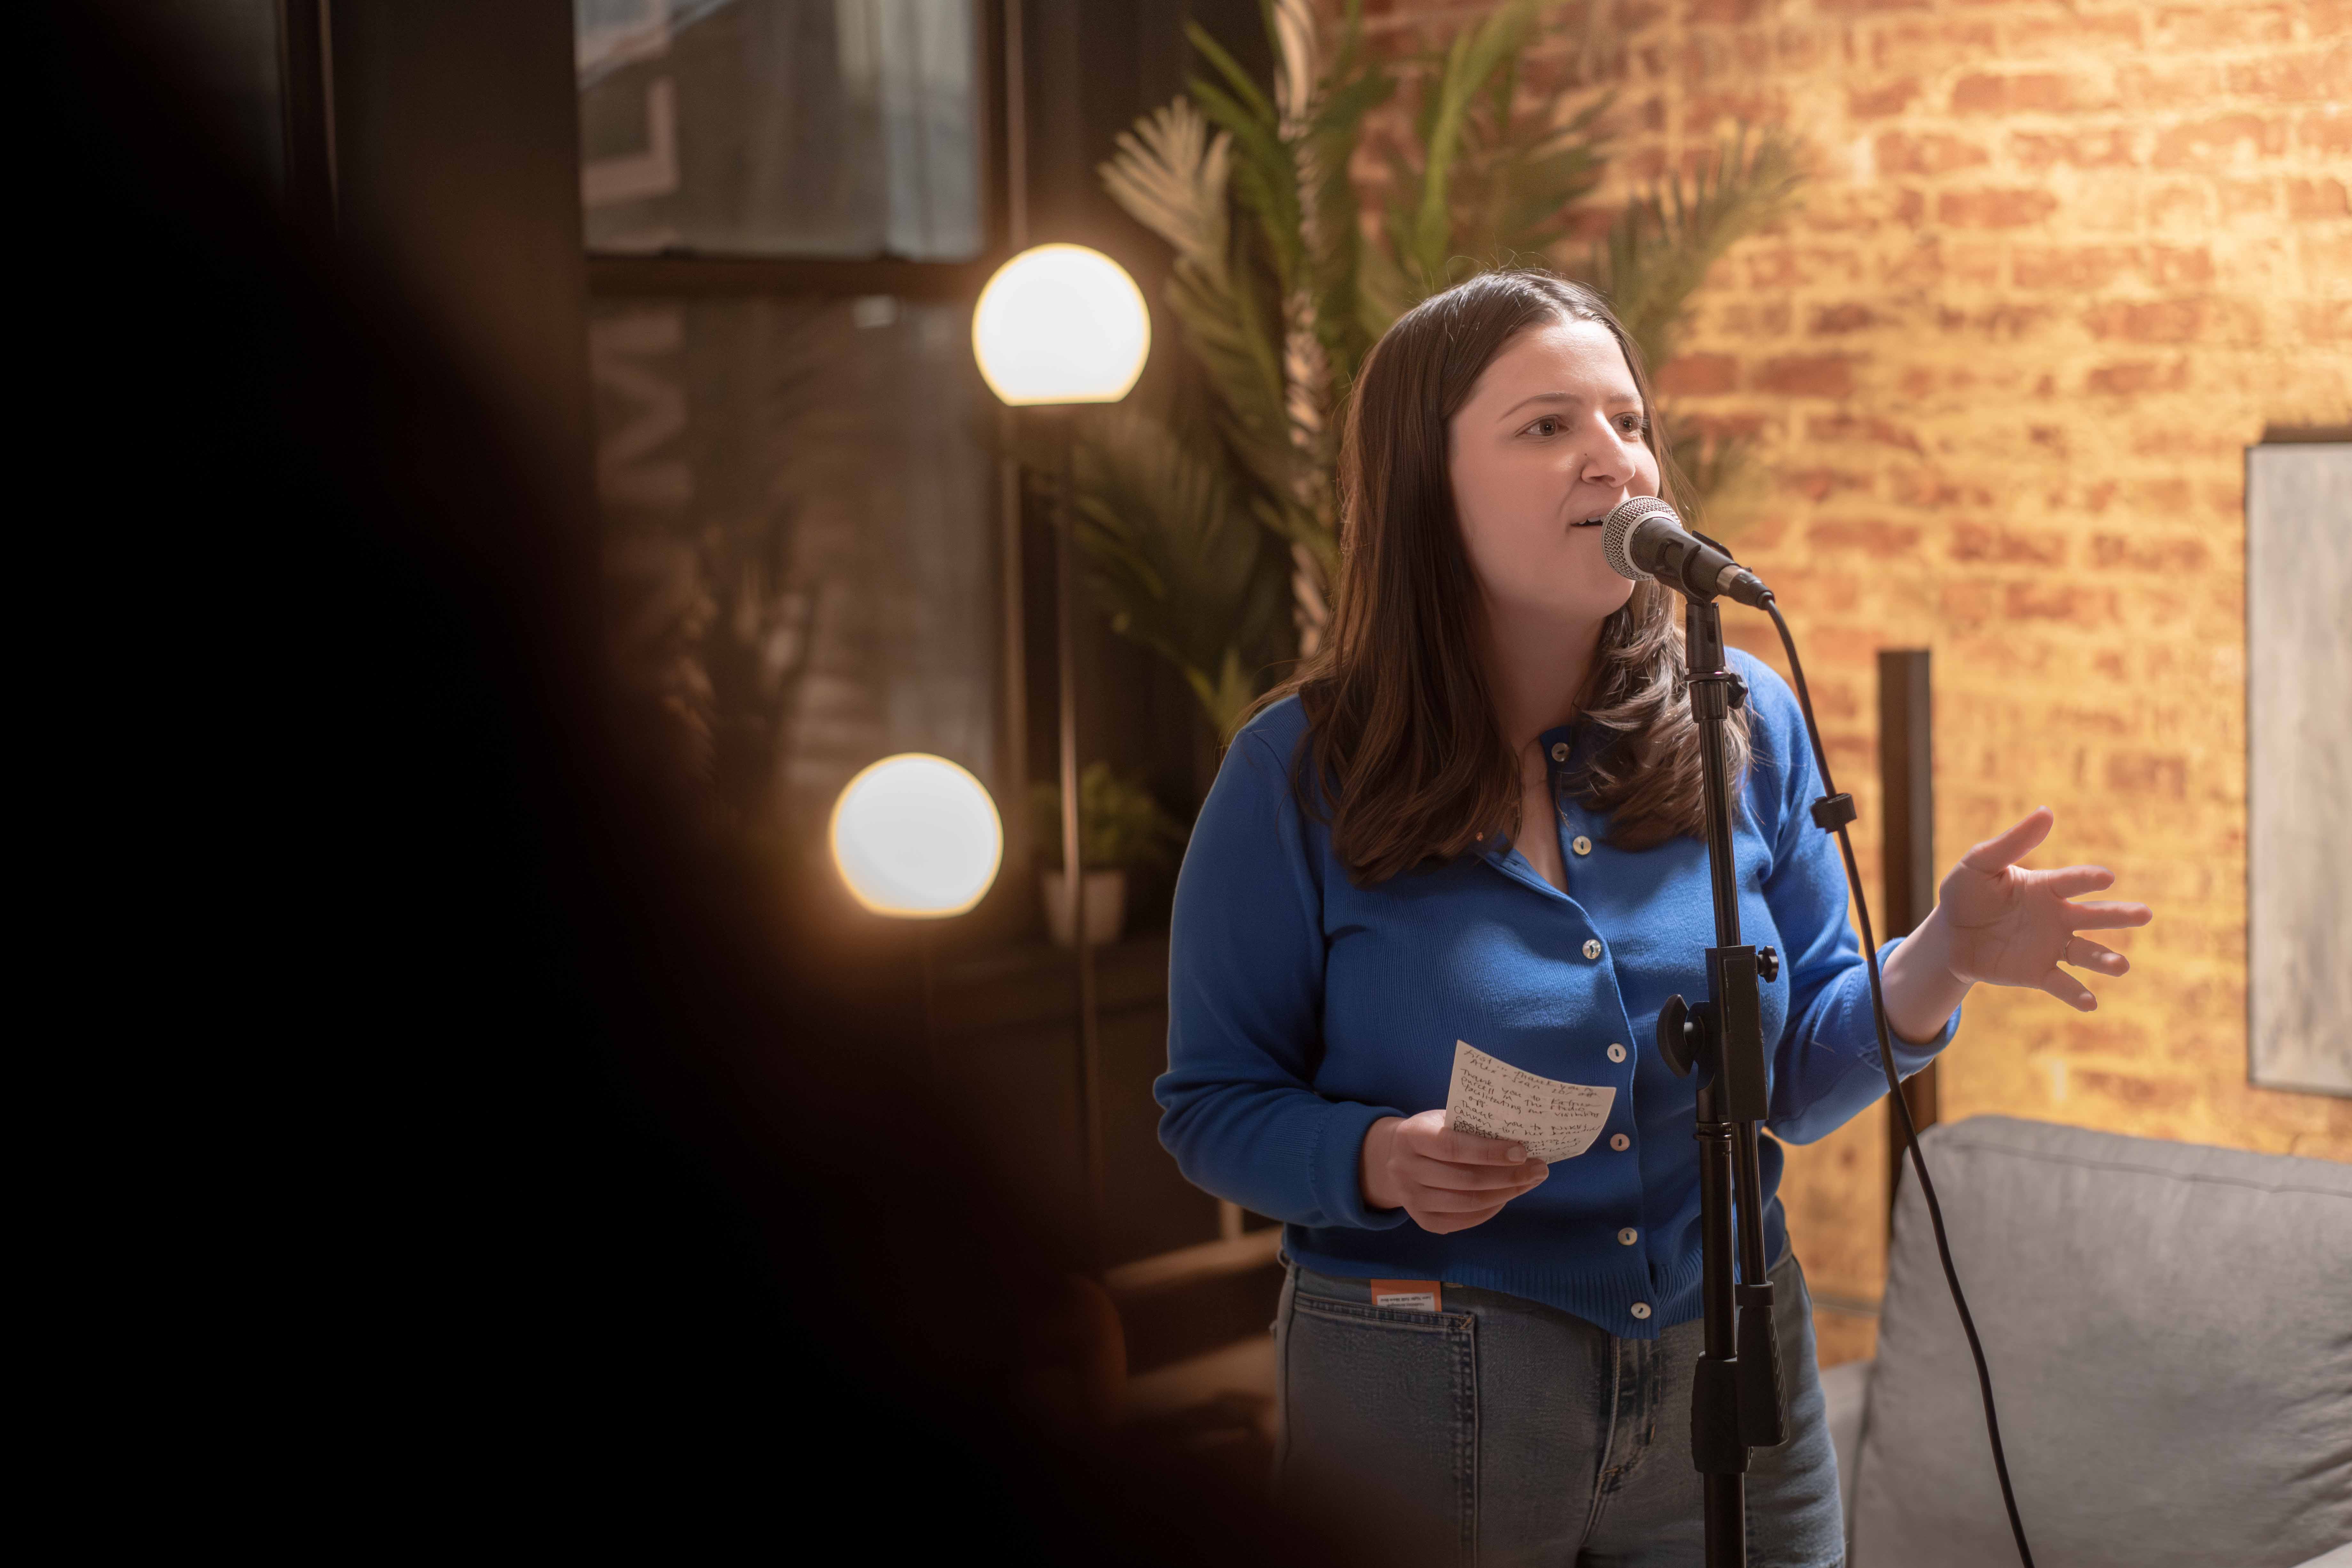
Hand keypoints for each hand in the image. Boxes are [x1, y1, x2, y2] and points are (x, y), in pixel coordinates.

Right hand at [1359, 1111, 1549, 1234]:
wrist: (1393, 1157)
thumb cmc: (1431, 1133)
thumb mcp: (1443, 1120)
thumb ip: (1472, 1129)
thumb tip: (1520, 1140)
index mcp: (1411, 1136)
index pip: (1453, 1147)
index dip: (1489, 1151)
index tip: (1522, 1151)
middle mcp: (1406, 1170)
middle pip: (1465, 1180)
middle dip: (1509, 1176)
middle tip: (1539, 1170)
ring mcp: (1412, 1199)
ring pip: (1468, 1203)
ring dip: (1505, 1194)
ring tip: (1529, 1182)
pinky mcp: (1422, 1220)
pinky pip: (1463, 1220)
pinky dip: (1490, 1210)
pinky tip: (1505, 1196)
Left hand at [1926, 807, 2152, 1011]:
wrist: (1949, 934)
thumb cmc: (1966, 893)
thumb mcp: (1980, 864)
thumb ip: (2012, 843)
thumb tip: (2046, 811)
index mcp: (2047, 887)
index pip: (2073, 880)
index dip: (2088, 878)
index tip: (2106, 877)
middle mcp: (2058, 917)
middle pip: (2094, 915)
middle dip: (2119, 916)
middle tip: (2144, 915)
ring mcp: (2051, 946)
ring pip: (2086, 953)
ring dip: (2105, 959)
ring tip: (2122, 966)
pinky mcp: (2037, 972)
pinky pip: (2061, 984)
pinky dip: (2076, 994)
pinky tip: (2090, 1002)